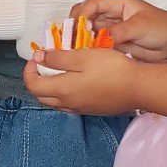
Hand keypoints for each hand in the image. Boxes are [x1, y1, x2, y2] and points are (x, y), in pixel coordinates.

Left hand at [25, 47, 142, 114]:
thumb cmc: (111, 69)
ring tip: (59, 70)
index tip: (37, 57)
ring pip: (55, 101)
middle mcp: (68, 103)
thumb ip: (58, 58)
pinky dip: (64, 93)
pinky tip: (76, 80)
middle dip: (37, 79)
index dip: (29, 70)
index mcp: (63, 90)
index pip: (32, 85)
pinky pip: (69, 104)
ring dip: (50, 87)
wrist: (138, 87)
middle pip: (41, 95)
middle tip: (45, 63)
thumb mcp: (82, 57)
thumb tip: (39, 58)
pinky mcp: (91, 110)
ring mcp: (80, 109)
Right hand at [72, 0, 166, 62]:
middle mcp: (109, 13)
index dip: (81, 16)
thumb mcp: (140, 27)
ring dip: (80, 40)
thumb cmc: (162, 26)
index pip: (91, 5)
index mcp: (115, 2)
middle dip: (76, 28)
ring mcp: (109, 28)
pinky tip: (84, 57)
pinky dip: (88, 49)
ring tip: (75, 51)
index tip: (77, 29)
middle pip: (84, 16)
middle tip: (71, 41)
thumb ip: (120, 31)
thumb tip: (101, 38)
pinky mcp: (110, 42)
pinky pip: (94, 44)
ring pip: (87, 31)